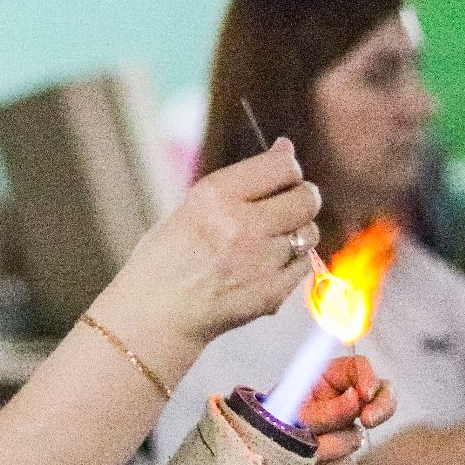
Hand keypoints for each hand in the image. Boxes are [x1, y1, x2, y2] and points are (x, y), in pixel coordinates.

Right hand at [89, 138, 321, 352]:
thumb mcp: (193, 205)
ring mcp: (260, 260)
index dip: (289, 168)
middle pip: (306, 198)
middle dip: (302, 198)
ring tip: (270, 241)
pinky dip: (292, 263)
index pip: (282, 166)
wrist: (155, 314)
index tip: (284, 175)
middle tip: (286, 207)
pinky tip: (267, 267)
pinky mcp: (272, 291)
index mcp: (216, 196)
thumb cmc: (168, 258)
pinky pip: (304, 266)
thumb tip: (286, 149)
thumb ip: (243, 181)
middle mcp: (242, 224)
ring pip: (309, 232)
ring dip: (298, 232)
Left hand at [277, 356, 395, 464]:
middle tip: (368, 419)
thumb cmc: (262, 434)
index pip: (357, 369)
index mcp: (323, 383)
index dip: (368, 378)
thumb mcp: (289, 413)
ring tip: (293, 452)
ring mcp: (344, 439)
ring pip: (354, 439)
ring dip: (324, 447)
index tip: (363, 394)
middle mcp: (339, 409)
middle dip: (380, 407)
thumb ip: (323, 409)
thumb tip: (356, 399)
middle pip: (381, 397)